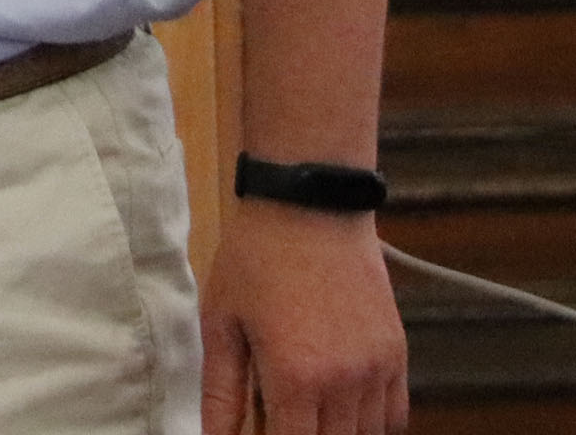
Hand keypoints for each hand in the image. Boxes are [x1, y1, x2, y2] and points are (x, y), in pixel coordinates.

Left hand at [199, 202, 406, 433]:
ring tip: (305, 412)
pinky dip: (370, 423)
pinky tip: (342, 409)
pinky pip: (395, 415)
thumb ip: (221, 392)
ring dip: (336, 433)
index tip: (259, 434)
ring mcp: (378, 370)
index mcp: (295, 378)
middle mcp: (345, 383)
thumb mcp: (221, 322)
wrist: (309, 206)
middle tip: (277, 419)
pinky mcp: (397, 354)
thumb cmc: (256, 259)